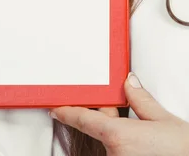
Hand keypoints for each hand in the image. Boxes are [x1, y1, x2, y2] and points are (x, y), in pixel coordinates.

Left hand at [50, 73, 188, 154]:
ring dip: (121, 139)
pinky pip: (119, 155)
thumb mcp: (164, 121)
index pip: (83, 119)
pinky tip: (143, 147)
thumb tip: (129, 85)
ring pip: (112, 146)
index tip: (57, 108)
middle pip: (101, 132)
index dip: (67, 112)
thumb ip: (141, 101)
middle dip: (110, 122)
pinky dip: (126, 149)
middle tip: (126, 115)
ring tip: (145, 139)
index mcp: (119, 136)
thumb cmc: (184, 151)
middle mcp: (115, 155)